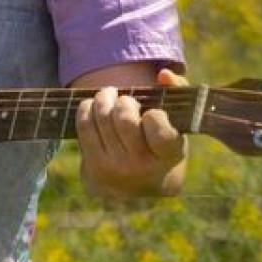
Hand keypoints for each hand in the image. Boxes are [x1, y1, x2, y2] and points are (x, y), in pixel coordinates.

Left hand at [76, 68, 188, 198]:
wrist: (140, 188)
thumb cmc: (160, 145)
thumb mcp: (176, 125)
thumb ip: (177, 93)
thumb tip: (163, 74)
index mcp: (168, 156)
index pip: (159, 129)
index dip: (154, 115)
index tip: (151, 113)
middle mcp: (141, 166)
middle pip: (124, 119)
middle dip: (124, 101)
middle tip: (125, 100)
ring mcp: (115, 169)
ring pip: (101, 118)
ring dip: (103, 99)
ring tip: (108, 96)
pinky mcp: (93, 168)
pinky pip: (84, 126)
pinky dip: (87, 108)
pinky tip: (94, 106)